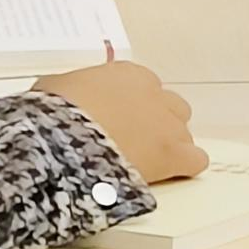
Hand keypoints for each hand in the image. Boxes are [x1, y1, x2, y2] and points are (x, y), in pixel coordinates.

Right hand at [34, 62, 209, 183]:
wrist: (64, 138)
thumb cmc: (54, 112)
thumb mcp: (53, 88)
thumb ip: (68, 89)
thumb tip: (60, 95)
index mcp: (126, 74)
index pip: (143, 86)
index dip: (132, 106)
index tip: (118, 119)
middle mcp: (153, 94)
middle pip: (171, 108)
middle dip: (157, 124)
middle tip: (136, 142)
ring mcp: (166, 124)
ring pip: (184, 133)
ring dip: (170, 146)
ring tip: (149, 163)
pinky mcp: (173, 154)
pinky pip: (195, 160)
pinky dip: (185, 167)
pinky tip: (170, 175)